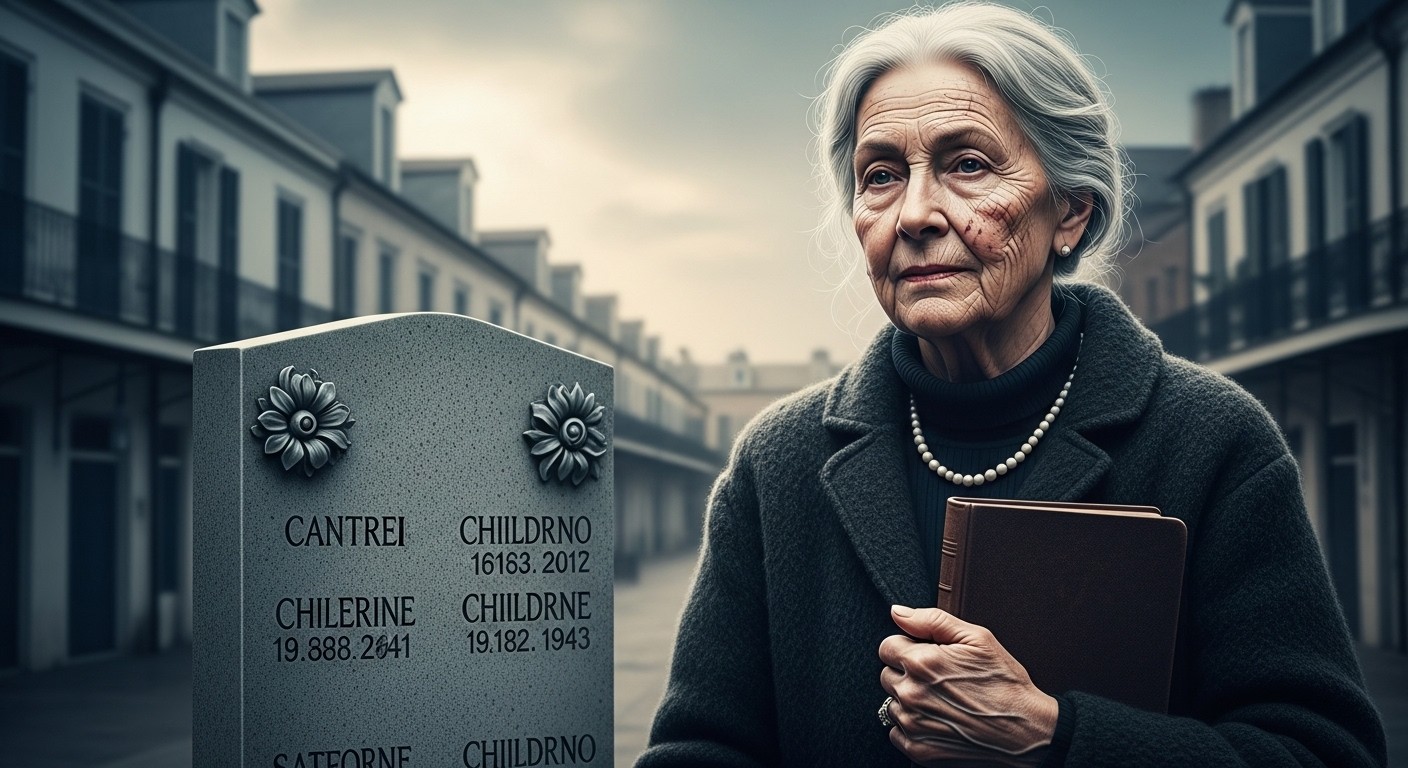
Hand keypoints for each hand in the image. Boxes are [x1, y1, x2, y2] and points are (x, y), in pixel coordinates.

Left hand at [878, 605, 1057, 766]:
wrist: (1026, 731)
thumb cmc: (1005, 684)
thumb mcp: (977, 639)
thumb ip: (932, 620)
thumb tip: (898, 612)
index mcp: (922, 663)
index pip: (887, 647)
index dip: (908, 647)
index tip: (928, 655)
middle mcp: (912, 694)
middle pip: (887, 674)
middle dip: (907, 673)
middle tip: (939, 679)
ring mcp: (913, 724)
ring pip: (892, 703)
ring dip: (909, 700)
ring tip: (943, 701)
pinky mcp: (918, 749)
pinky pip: (896, 732)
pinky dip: (912, 726)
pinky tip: (939, 720)